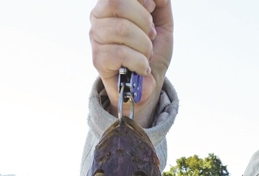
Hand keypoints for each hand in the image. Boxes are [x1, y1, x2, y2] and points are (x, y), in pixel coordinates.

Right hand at [90, 0, 172, 125]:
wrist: (149, 84)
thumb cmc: (152, 51)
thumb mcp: (162, 22)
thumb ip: (160, 2)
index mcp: (111, 5)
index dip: (141, 0)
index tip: (152, 10)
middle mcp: (98, 18)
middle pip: (117, 3)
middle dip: (143, 21)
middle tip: (151, 36)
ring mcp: (96, 39)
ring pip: (122, 29)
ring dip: (144, 45)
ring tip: (147, 55)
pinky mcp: (98, 59)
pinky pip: (120, 53)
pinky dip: (139, 62)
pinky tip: (142, 68)